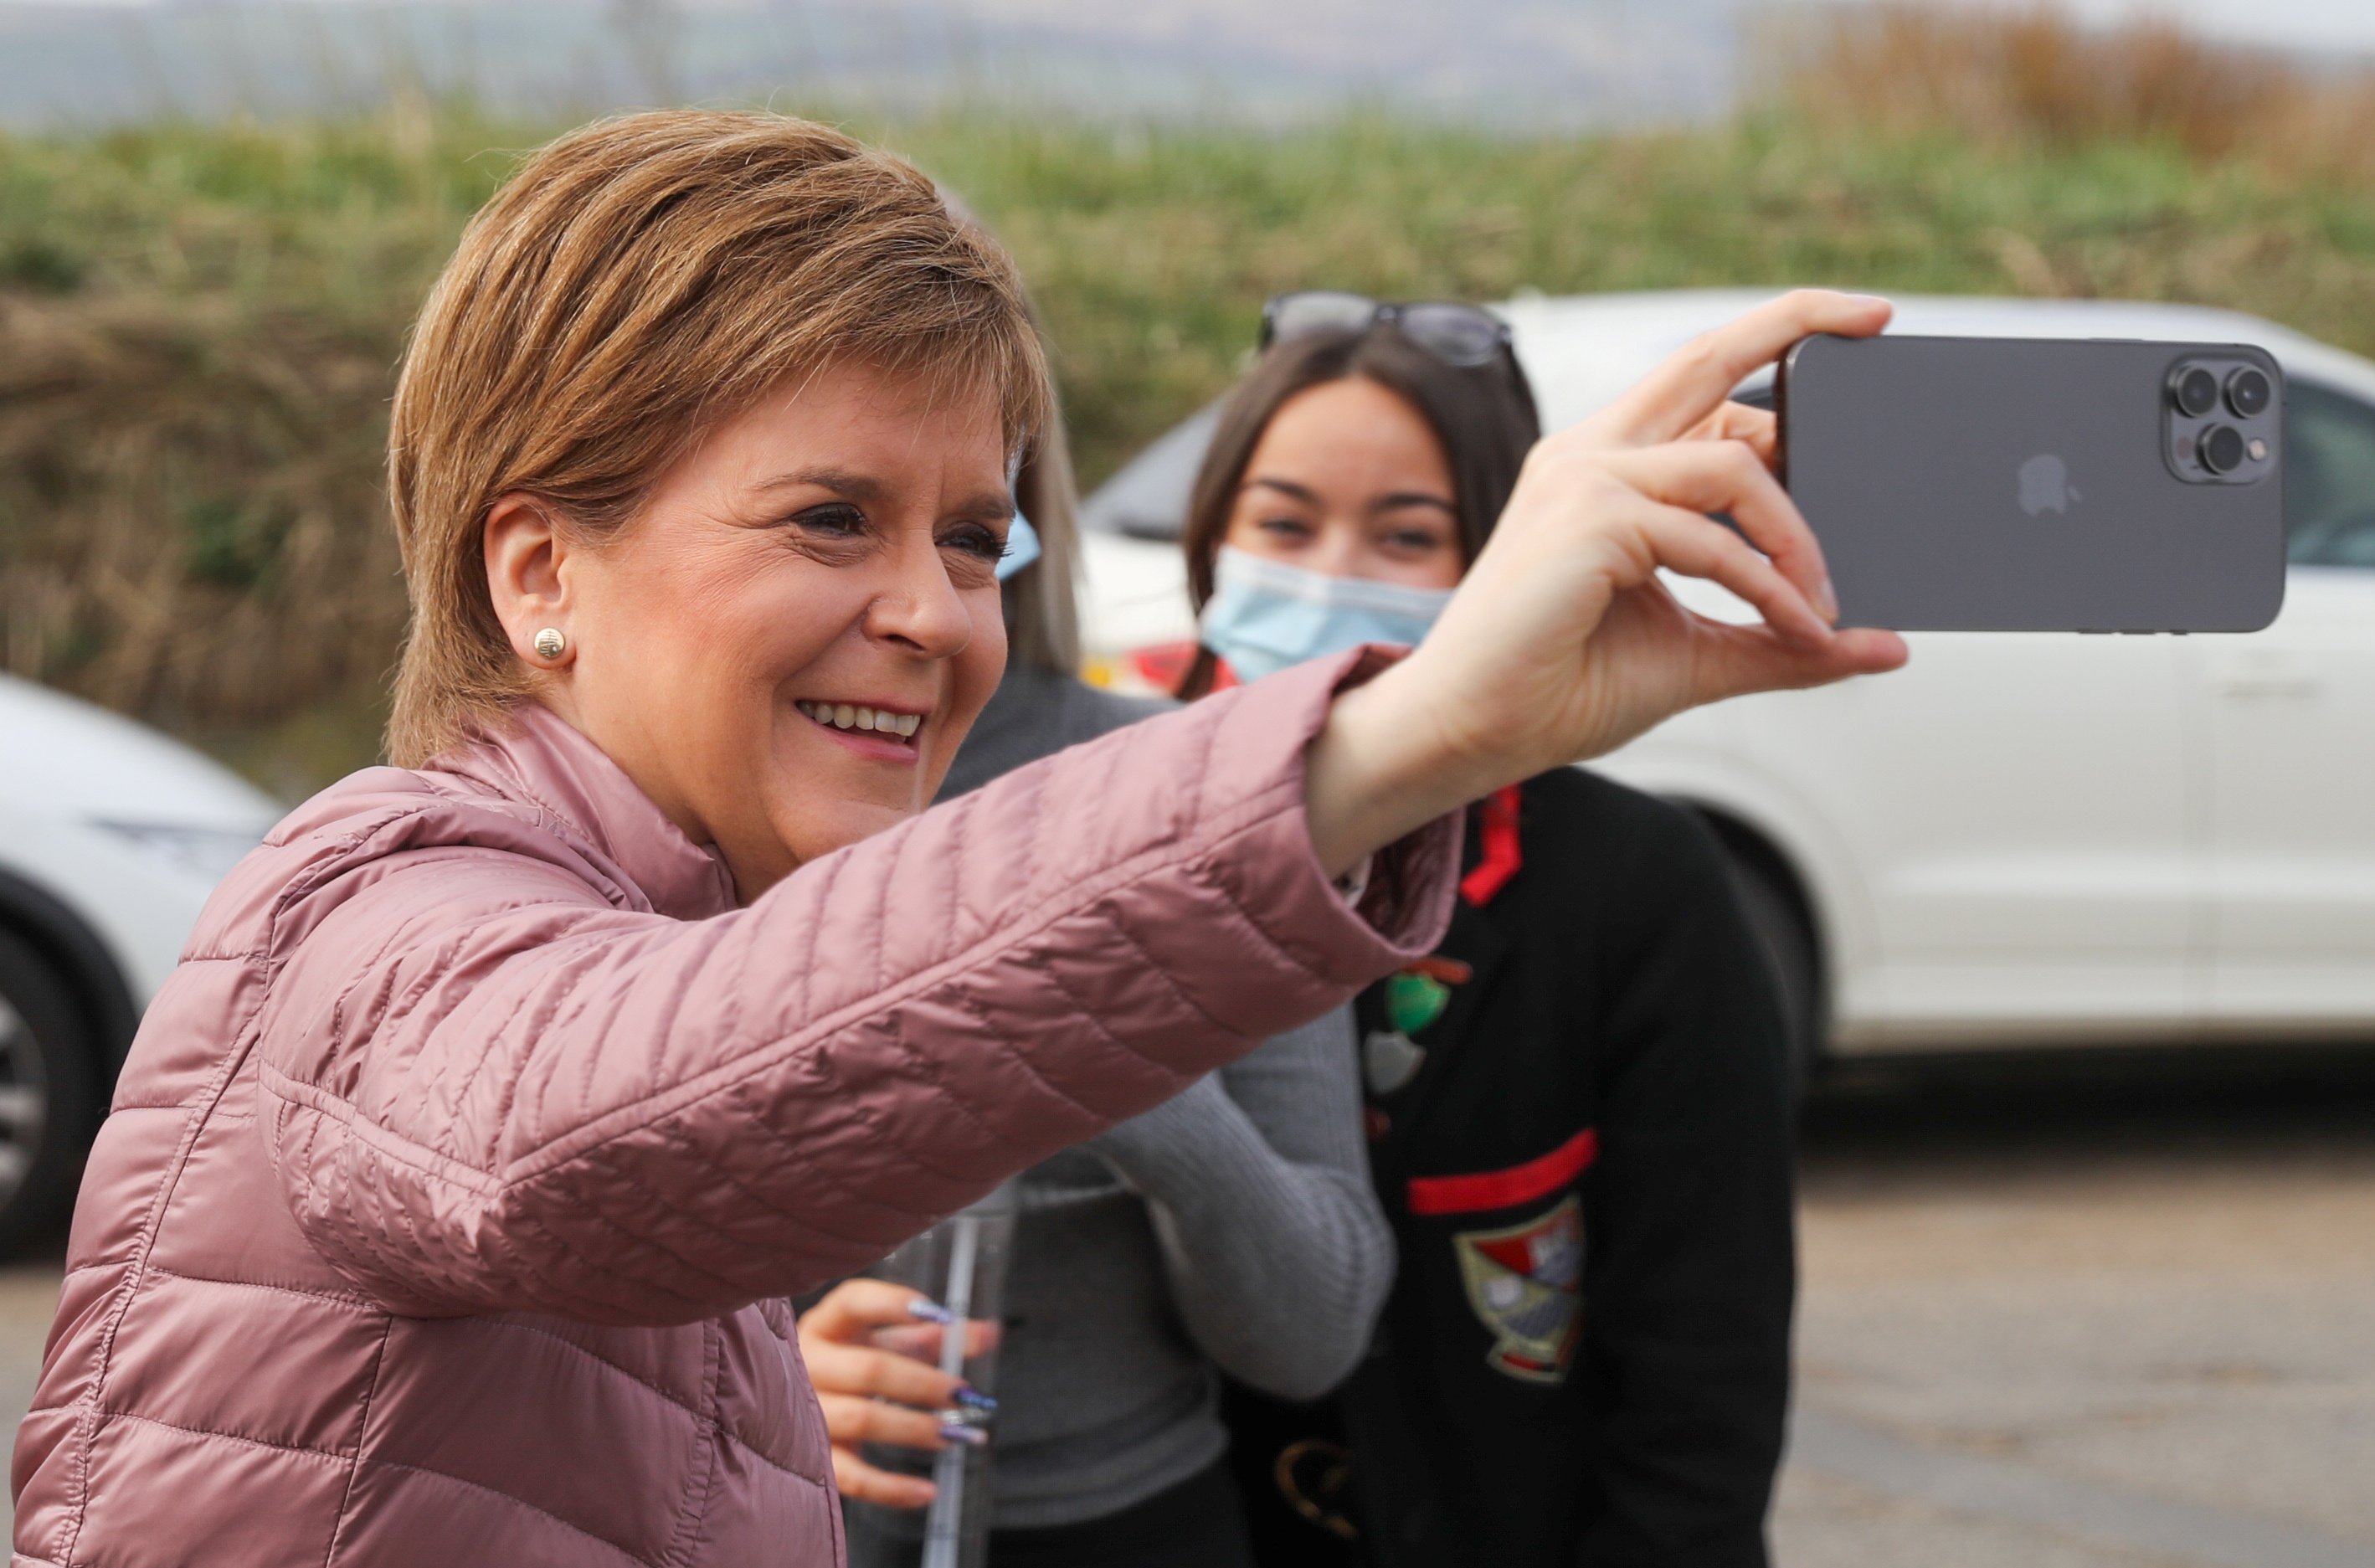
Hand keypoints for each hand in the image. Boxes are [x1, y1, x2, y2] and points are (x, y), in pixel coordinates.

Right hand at [796, 1279, 998, 1508]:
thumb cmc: (862, 1362)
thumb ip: (941, 1336)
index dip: (894, 1304)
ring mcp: (806, 1411)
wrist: (805, 1406)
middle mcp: (810, 1362)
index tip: (940, 1315)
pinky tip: (928, 1490)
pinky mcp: (814, 1457)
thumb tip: (989, 1333)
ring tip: (952, 1435)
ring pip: (860, 1420)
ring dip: (913, 1428)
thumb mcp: (897, 1342)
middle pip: (868, 1369)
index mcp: (829, 1323)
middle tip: (962, 1394)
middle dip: (922, 1383)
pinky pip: (850, 1477)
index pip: (854, 1301)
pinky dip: (891, 1487)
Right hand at [1308, 290, 1910, 871]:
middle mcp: (1591, 454)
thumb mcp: (1700, 655)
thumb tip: (1882, 646)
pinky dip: (1768, 586)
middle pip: (1707, 356)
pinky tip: (1797, 628)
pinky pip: (1711, 539)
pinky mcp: (1587, 519)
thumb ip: (1785, 640)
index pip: (1704, 384)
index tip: (1856, 334)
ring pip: (1731, 467)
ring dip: (1797, 538)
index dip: (1778, 350)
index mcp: (1605, 467)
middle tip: (1879, 317)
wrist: (1474, 730)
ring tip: (1824, 608)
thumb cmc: (1560, 687)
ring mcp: (1584, 478)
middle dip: (1797, 320)